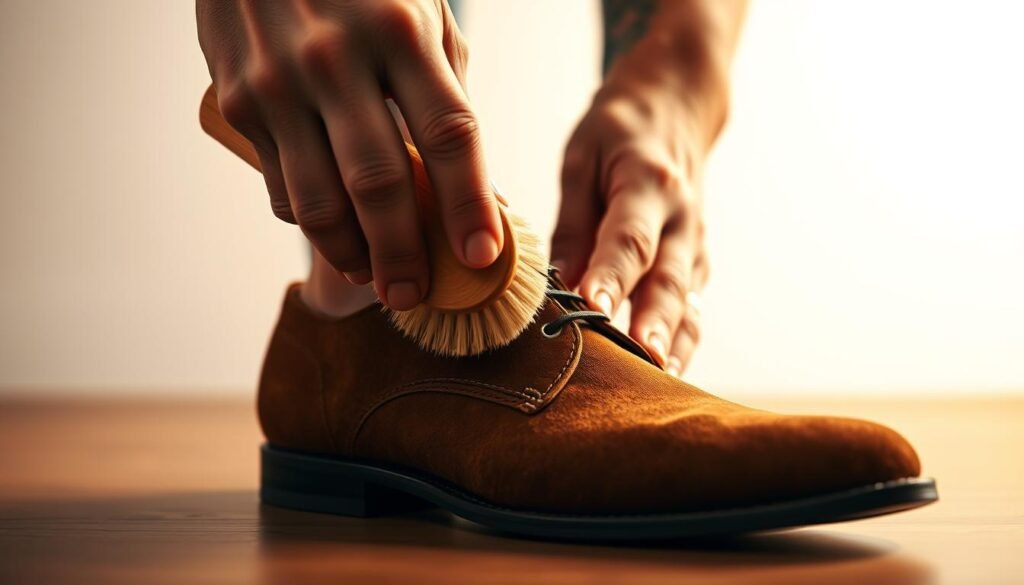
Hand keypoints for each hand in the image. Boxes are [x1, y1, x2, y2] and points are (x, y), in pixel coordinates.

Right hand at [196, 0, 501, 309]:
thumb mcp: (418, 12)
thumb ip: (443, 88)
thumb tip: (468, 180)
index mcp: (399, 31)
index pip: (447, 134)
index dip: (469, 203)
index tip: (484, 254)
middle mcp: (335, 59)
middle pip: (380, 182)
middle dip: (405, 254)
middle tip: (418, 296)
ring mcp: (279, 83)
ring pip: (320, 199)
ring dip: (353, 255)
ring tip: (377, 282)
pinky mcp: (238, 101)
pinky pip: (282, 186)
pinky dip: (313, 224)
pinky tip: (337, 235)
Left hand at [552, 82, 709, 375]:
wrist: (676, 108)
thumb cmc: (618, 133)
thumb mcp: (581, 159)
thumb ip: (571, 223)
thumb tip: (556, 286)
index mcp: (648, 183)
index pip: (628, 238)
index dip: (610, 277)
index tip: (591, 311)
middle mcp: (683, 220)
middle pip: (669, 281)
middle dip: (654, 326)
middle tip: (641, 364)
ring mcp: (696, 247)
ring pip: (689, 306)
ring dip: (673, 348)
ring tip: (657, 391)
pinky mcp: (697, 266)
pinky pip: (692, 312)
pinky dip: (680, 346)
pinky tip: (661, 381)